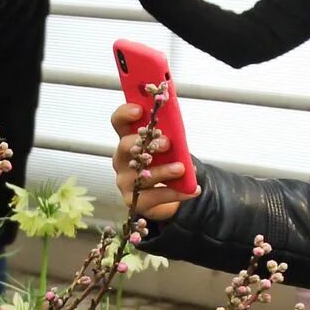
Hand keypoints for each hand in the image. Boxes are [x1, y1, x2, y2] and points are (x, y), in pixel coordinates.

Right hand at [112, 102, 197, 222]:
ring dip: (164, 171)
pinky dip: (174, 193)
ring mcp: (125, 181)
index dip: (125, 114)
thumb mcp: (170, 142)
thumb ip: (170, 129)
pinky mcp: (134, 200)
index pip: (118, 122)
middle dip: (146, 144)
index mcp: (128, 138)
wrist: (169, 192)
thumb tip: (174, 108)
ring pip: (141, 174)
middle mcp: (121, 159)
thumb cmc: (166, 162)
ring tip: (182, 168)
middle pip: (124, 147)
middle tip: (167, 143)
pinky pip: (152, 197)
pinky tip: (191, 189)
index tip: (138, 109)